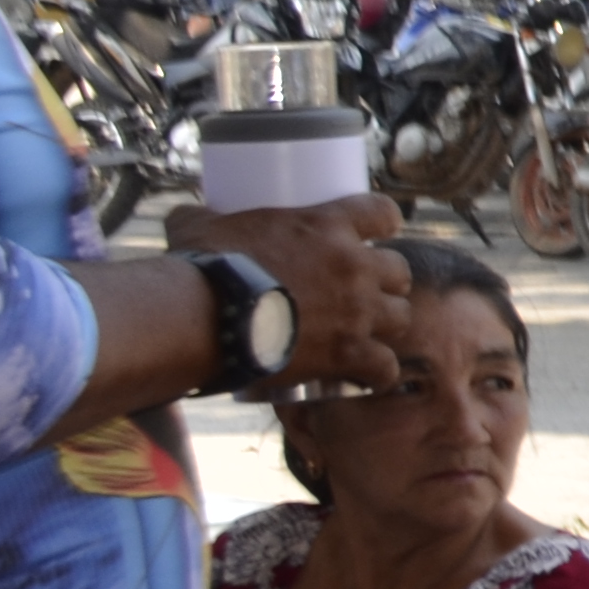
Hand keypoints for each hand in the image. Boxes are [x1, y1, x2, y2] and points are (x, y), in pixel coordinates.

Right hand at [168, 195, 412, 388]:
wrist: (202, 317)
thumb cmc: (200, 266)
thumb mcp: (200, 225)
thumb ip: (203, 214)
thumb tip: (187, 212)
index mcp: (327, 225)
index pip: (382, 212)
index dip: (383, 223)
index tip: (376, 234)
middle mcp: (354, 266)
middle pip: (399, 271)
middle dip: (386, 282)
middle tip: (362, 293)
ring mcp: (358, 311)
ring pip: (401, 317)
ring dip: (385, 326)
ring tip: (364, 335)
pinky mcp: (350, 353)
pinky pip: (386, 367)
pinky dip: (378, 374)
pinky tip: (366, 377)